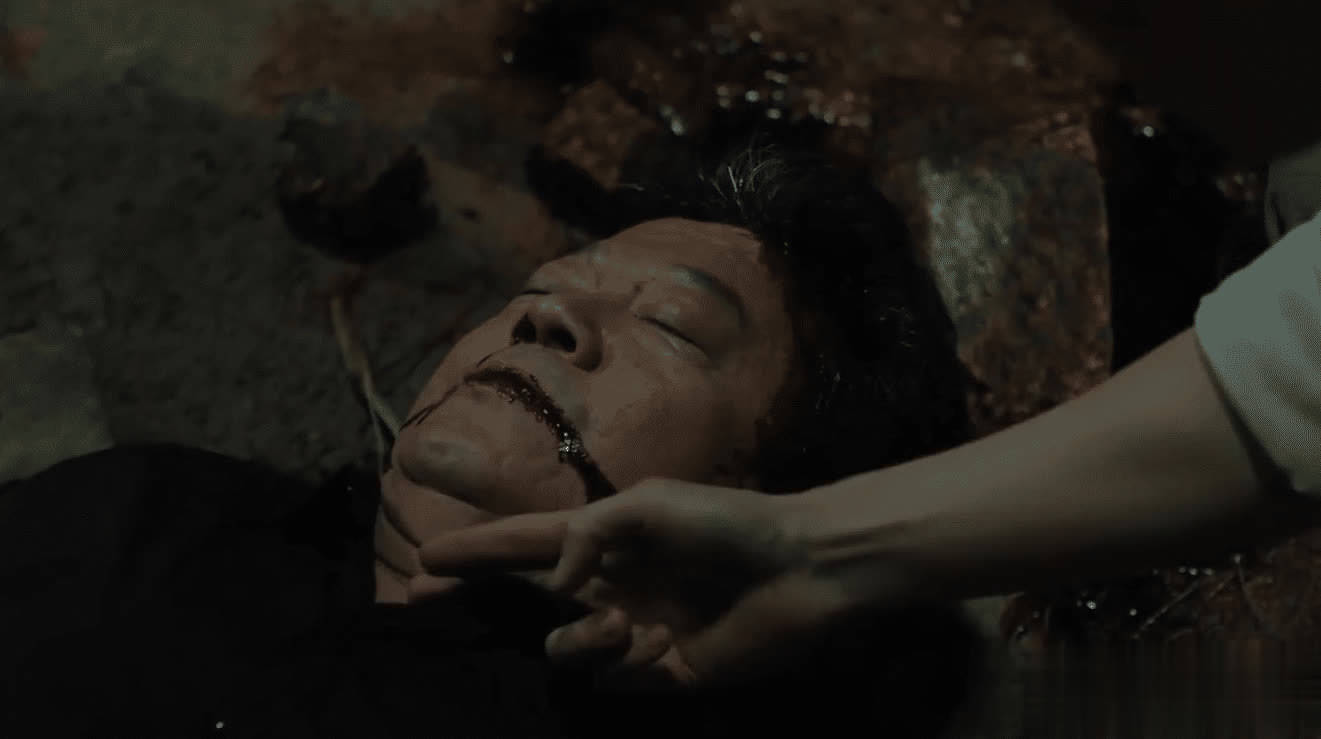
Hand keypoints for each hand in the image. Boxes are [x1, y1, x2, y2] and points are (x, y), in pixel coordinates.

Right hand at [415, 478, 857, 691]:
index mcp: (606, 540)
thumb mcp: (647, 506)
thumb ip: (586, 535)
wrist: (797, 570)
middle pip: (524, 598)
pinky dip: (627, 663)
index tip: (425, 561)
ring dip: (582, 640)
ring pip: (566, 650)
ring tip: (623, 626)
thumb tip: (554, 583)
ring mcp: (632, 632)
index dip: (476, 553)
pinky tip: (661, 646)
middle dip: (474, 596)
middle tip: (418, 599)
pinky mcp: (661, 674)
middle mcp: (610, 586)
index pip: (524, 546)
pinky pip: (612, 679)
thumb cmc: (726, 523)